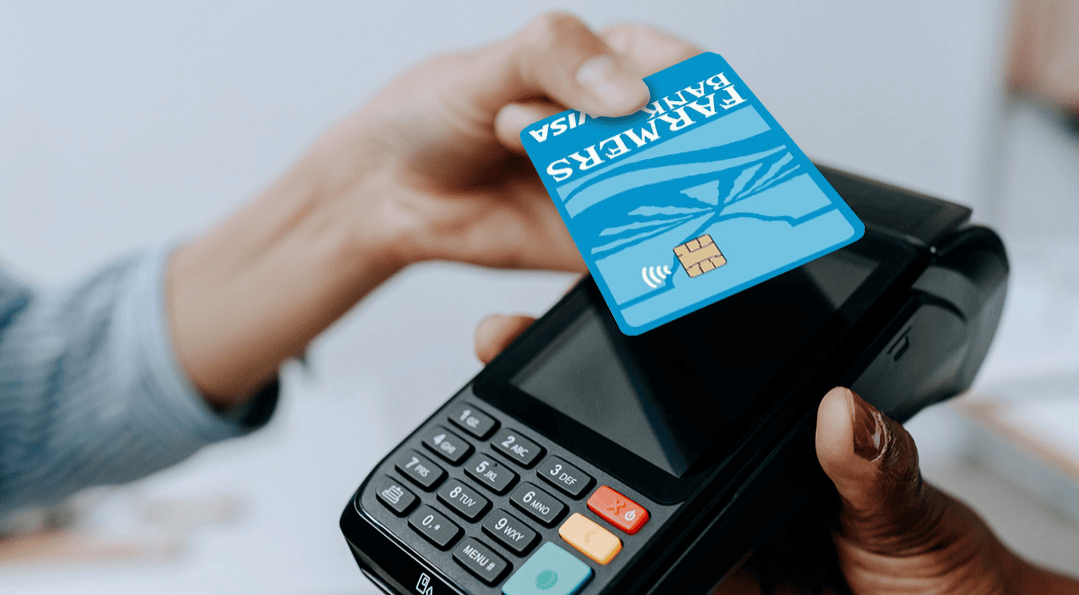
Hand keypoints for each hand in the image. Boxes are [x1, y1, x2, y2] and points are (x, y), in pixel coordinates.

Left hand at [167, 14, 701, 403]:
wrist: (387, 189)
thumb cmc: (434, 112)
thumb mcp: (488, 67)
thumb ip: (556, 57)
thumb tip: (626, 92)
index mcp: (612, 63)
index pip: (683, 70)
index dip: (690, 90)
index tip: (657, 110)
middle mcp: (624, 128)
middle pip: (691, 146)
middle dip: (674, 163)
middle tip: (632, 170)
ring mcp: (615, 189)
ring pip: (671, 207)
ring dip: (652, 217)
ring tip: (600, 212)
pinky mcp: (596, 246)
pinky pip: (631, 263)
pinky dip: (625, 269)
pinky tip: (595, 255)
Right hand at [473, 314, 1078, 594]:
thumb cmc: (945, 570)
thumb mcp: (916, 511)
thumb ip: (881, 467)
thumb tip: (849, 412)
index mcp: (776, 445)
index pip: (693, 383)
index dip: (631, 345)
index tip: (584, 299)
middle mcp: (731, 491)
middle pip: (626, 445)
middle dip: (552, 400)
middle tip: (496, 350)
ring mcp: (714, 550)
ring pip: (614, 514)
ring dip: (551, 490)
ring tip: (498, 460)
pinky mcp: (707, 594)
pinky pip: (643, 578)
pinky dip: (603, 569)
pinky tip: (561, 557)